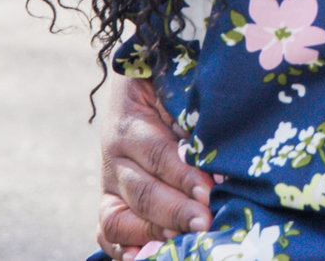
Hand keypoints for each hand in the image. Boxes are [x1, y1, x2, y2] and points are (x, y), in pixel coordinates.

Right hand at [98, 74, 211, 255]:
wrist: (136, 81)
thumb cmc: (168, 85)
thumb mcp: (178, 93)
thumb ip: (193, 122)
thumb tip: (217, 162)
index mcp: (130, 123)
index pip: (158, 154)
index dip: (184, 175)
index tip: (210, 190)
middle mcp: (114, 157)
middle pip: (142, 192)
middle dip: (176, 210)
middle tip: (205, 222)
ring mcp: (109, 183)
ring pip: (120, 218)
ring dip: (154, 232)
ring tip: (184, 240)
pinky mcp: (109, 201)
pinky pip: (107, 232)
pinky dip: (122, 248)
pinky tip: (144, 256)